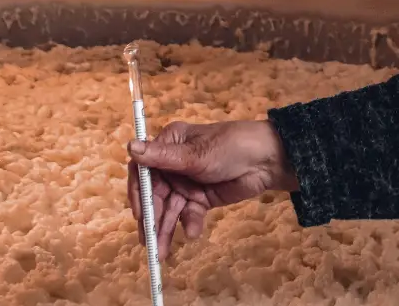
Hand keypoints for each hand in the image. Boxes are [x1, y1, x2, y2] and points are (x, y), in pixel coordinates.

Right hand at [126, 119, 296, 259]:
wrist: (268, 161)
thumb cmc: (231, 147)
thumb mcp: (196, 154)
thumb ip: (162, 158)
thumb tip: (130, 146)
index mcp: (169, 145)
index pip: (142, 170)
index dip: (138, 193)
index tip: (140, 212)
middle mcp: (174, 164)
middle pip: (154, 195)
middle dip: (152, 219)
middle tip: (149, 241)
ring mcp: (187, 182)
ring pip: (169, 209)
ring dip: (166, 229)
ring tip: (162, 252)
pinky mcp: (201, 198)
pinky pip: (187, 214)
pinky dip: (189, 223)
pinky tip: (194, 232)